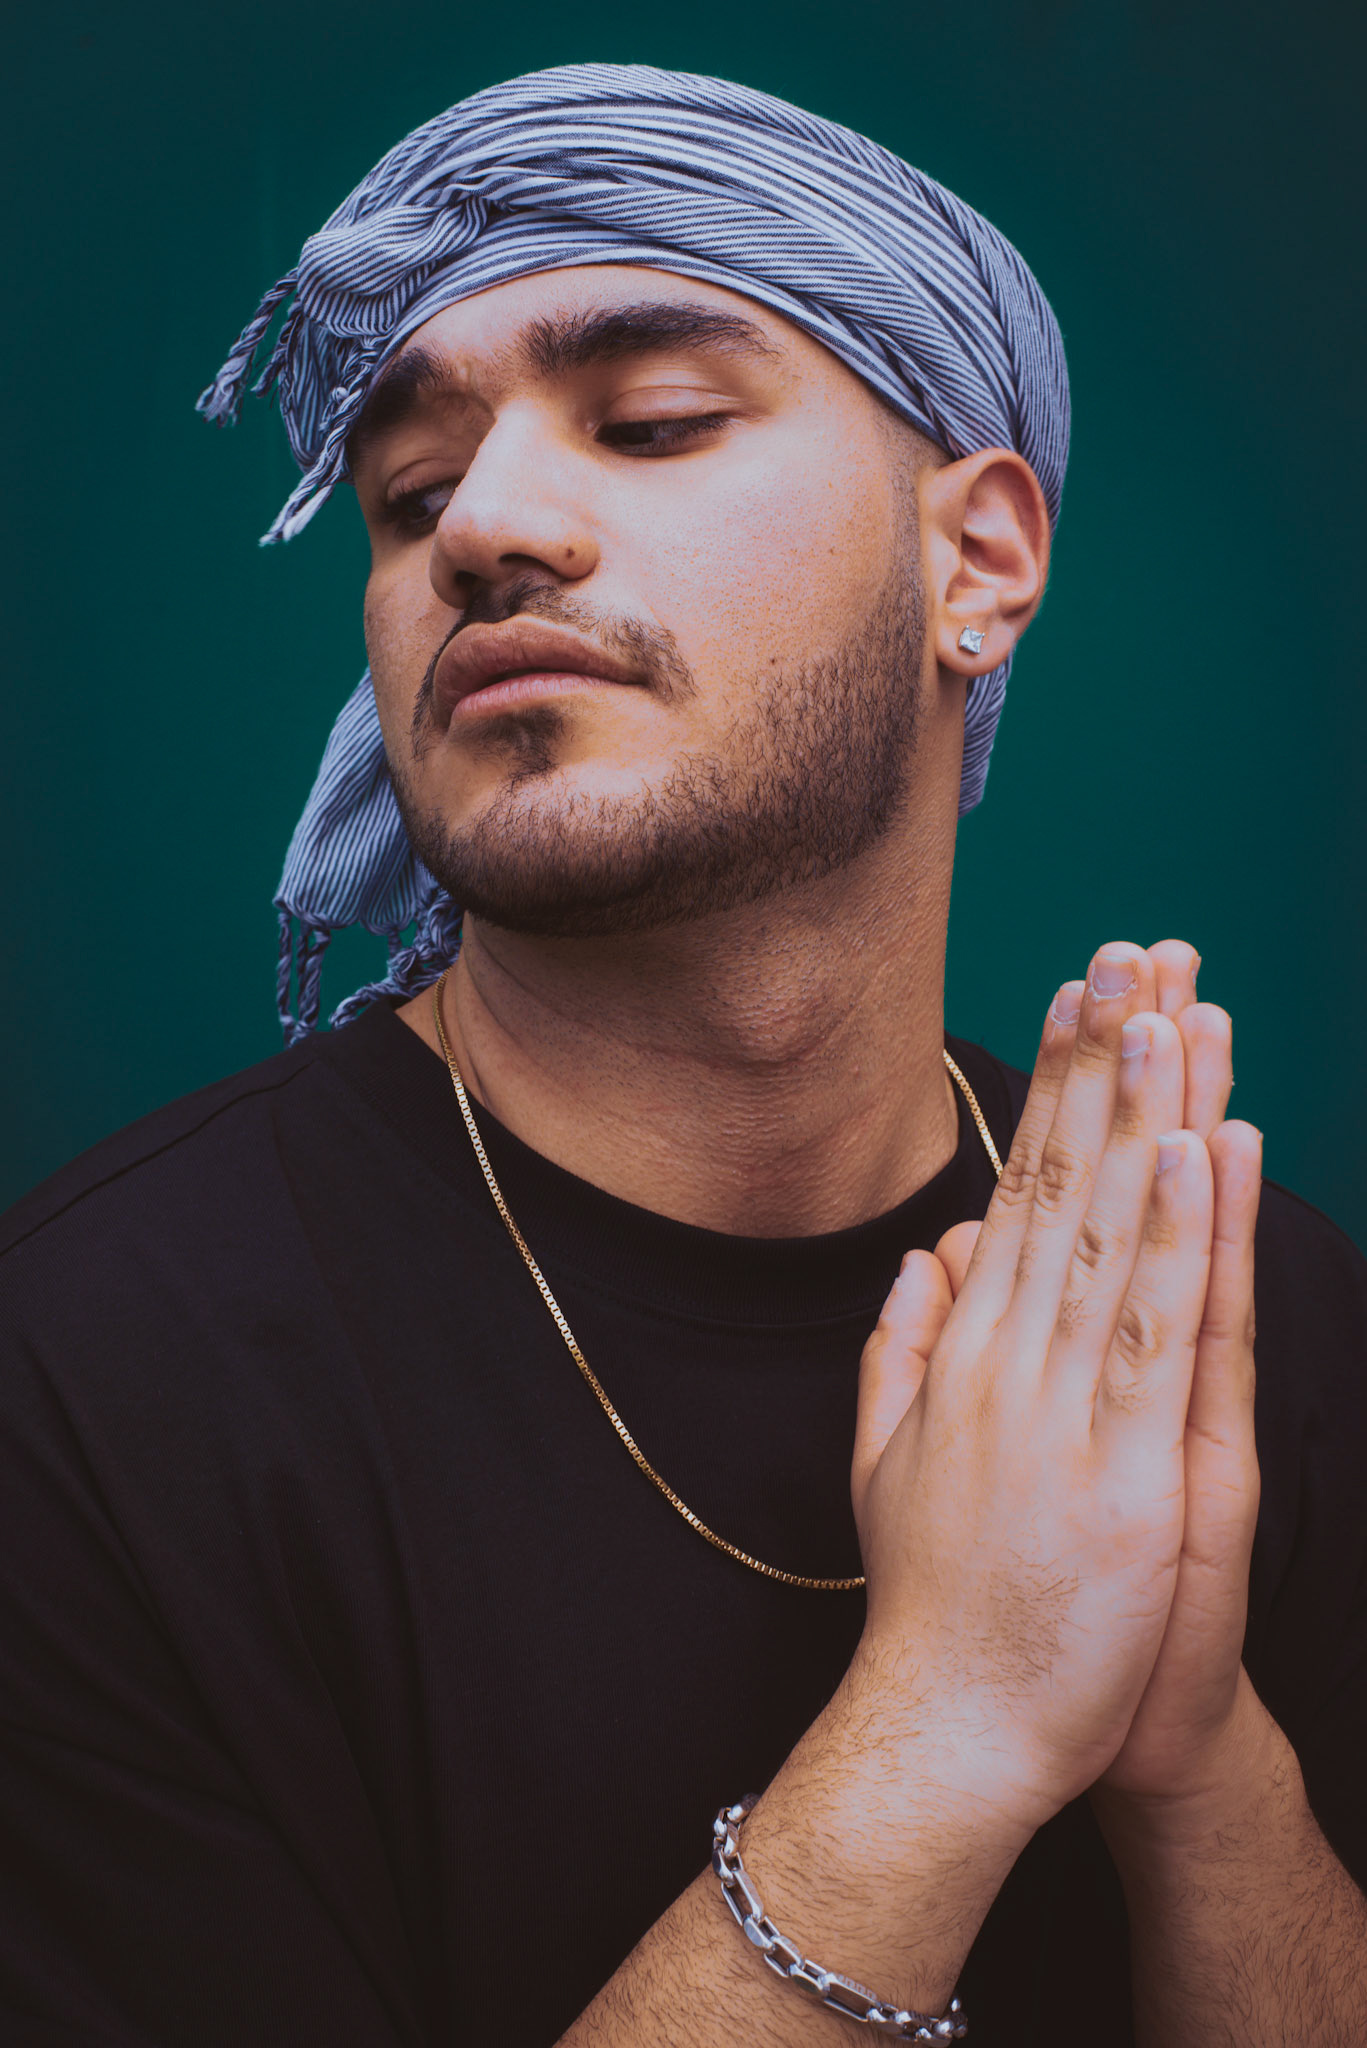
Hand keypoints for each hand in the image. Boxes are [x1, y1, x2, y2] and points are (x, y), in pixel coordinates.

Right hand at [851, 942, 1215, 1831]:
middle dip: (1096, 1069)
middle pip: (1063, 1191)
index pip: (1020, 1194)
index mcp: (964, 1355)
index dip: (1052, 1094)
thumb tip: (931, 1250)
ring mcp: (1063, 1413)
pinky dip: (1173, 1242)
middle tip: (1120, 957)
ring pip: (1109, 1239)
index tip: (1075, 1002)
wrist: (948, 1728)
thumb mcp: (887, 1458)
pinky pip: (1153, 1338)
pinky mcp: (1125, 1475)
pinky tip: (1188, 1155)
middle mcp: (1007, 1362)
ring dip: (1138, 1118)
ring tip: (1159, 1015)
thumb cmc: (932, 1598)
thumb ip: (902, 1344)